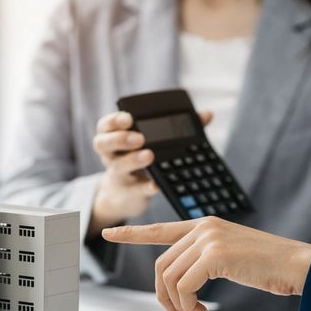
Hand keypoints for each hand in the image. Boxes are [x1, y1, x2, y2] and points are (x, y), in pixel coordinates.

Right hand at [88, 110, 212, 235]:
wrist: (127, 195)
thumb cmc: (142, 160)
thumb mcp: (154, 143)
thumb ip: (179, 127)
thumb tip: (207, 115)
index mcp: (114, 137)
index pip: (106, 125)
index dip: (114, 121)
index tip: (129, 118)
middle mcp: (111, 155)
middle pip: (103, 143)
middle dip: (120, 138)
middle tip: (139, 138)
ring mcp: (118, 175)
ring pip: (117, 167)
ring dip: (133, 160)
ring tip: (149, 155)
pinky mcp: (128, 193)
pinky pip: (135, 190)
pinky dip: (146, 187)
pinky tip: (157, 185)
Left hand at [102, 217, 310, 310]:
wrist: (297, 265)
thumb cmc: (269, 265)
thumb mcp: (231, 257)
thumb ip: (204, 260)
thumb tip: (182, 282)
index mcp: (205, 225)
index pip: (160, 228)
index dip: (132, 233)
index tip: (110, 231)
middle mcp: (204, 227)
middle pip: (162, 264)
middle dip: (163, 294)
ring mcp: (209, 239)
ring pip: (170, 277)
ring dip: (178, 303)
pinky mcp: (216, 254)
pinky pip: (184, 286)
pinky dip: (188, 304)